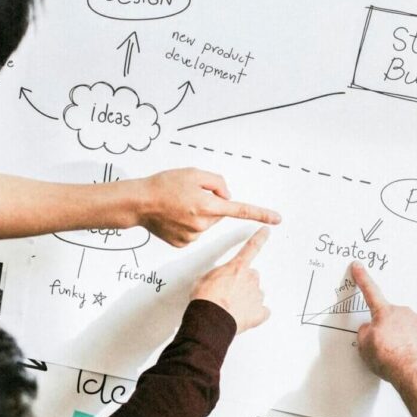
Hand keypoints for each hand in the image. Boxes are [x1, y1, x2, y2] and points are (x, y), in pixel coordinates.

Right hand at [132, 168, 280, 247]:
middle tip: (188, 195)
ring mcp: (192, 236)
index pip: (240, 210)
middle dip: (210, 205)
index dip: (261, 214)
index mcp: (208, 206)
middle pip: (218, 214)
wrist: (138, 202)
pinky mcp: (182, 243)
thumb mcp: (194, 173)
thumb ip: (217, 183)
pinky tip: (173, 217)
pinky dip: (187, 224)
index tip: (277, 219)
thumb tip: (226, 196)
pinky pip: (194, 232)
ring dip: (198, 215)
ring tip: (177, 206)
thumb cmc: (163, 185)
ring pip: (206, 224)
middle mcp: (202, 225)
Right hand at [191, 228, 270, 332]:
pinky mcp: (259, 313)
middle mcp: (250, 279)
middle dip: (243, 282)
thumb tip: (217, 280)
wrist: (209, 320)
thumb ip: (217, 274)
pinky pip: (262, 312)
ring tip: (232, 307)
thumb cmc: (205, 299)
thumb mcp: (204, 278)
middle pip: (252, 276)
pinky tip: (244, 316)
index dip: (260, 238)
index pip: (251, 247)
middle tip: (230, 292)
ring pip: (256, 293)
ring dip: (247, 298)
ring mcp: (257, 296)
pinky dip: (256, 314)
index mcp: (237, 268)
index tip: (266, 231)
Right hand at [353, 262, 416, 387]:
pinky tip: (413, 356)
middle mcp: (403, 313)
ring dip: (404, 338)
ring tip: (401, 356)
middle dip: (388, 330)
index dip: (362, 278)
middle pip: (391, 318)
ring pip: (408, 327)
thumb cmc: (391, 360)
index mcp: (384, 314)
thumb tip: (368, 329)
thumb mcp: (364, 347)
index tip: (359, 267)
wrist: (416, 372)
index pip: (370, 291)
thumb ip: (364, 333)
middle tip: (386, 348)